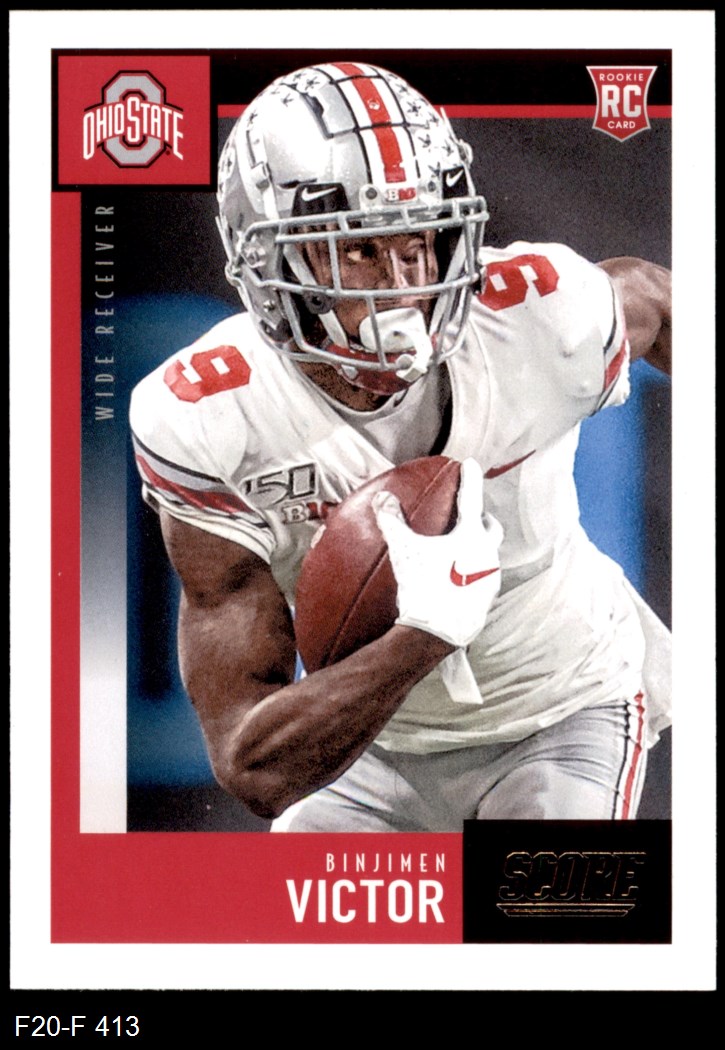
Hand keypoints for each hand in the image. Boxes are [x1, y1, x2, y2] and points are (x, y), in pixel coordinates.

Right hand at [373, 458, 502, 647]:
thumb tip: (382, 499)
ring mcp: (489, 580)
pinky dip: (473, 570)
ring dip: (479, 546)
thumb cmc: (423, 588)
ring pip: (489, 555)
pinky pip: (482, 578)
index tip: (471, 464)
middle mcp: (488, 556)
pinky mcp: (486, 600)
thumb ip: (393, 522)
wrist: (436, 633)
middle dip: (482, 517)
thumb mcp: (405, 550)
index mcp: (472, 537)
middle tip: (470, 512)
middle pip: (491, 528)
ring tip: (461, 547)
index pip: (472, 498)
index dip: (471, 478)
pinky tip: (458, 576)